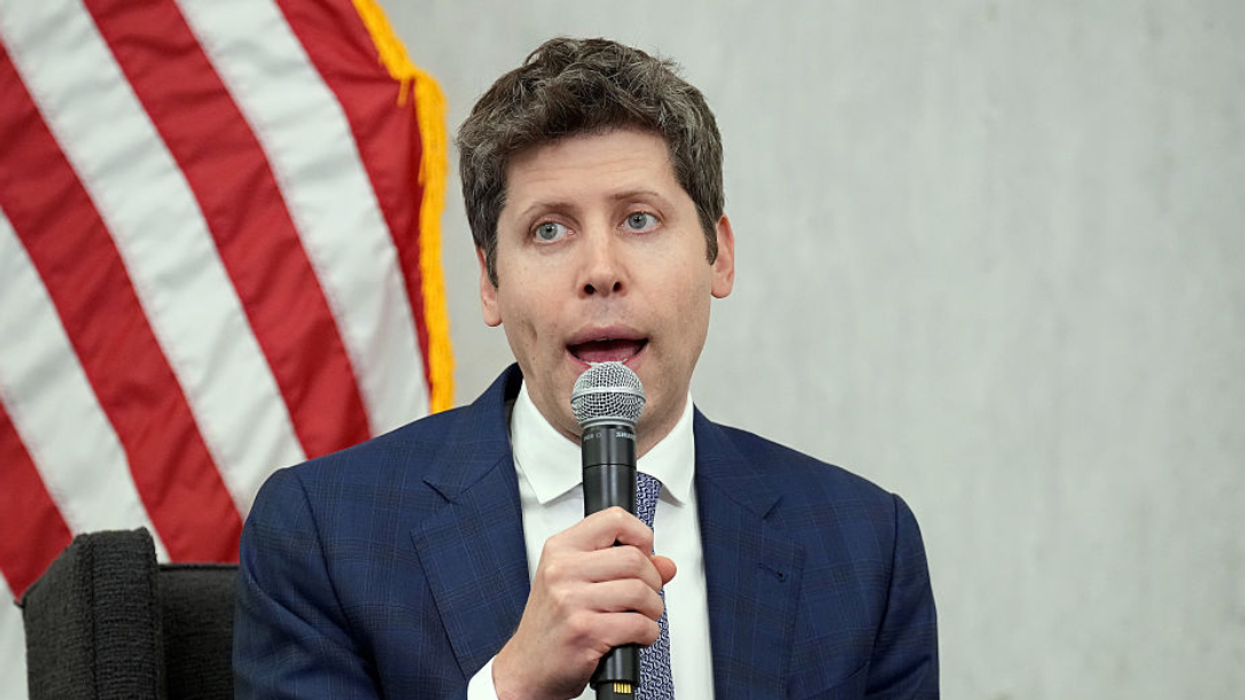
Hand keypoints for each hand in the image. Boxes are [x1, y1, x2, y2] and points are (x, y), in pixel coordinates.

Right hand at [492, 507, 676, 699]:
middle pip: (634, 558)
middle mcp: (562, 570)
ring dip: (653, 609)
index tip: (643, 553)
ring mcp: (571, 600)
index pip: (613, 519)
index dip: (640, 535)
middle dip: (652, 580)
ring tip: (642, 616)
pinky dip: (648, 633)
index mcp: (560, 549)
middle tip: (646, 593)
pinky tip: (636, 635)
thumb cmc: (551, 623)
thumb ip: (620, 566)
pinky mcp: (584, 631)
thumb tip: (665, 564)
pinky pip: (638, 624)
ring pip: (640, 591)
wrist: (528, 667)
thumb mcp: (576, 582)